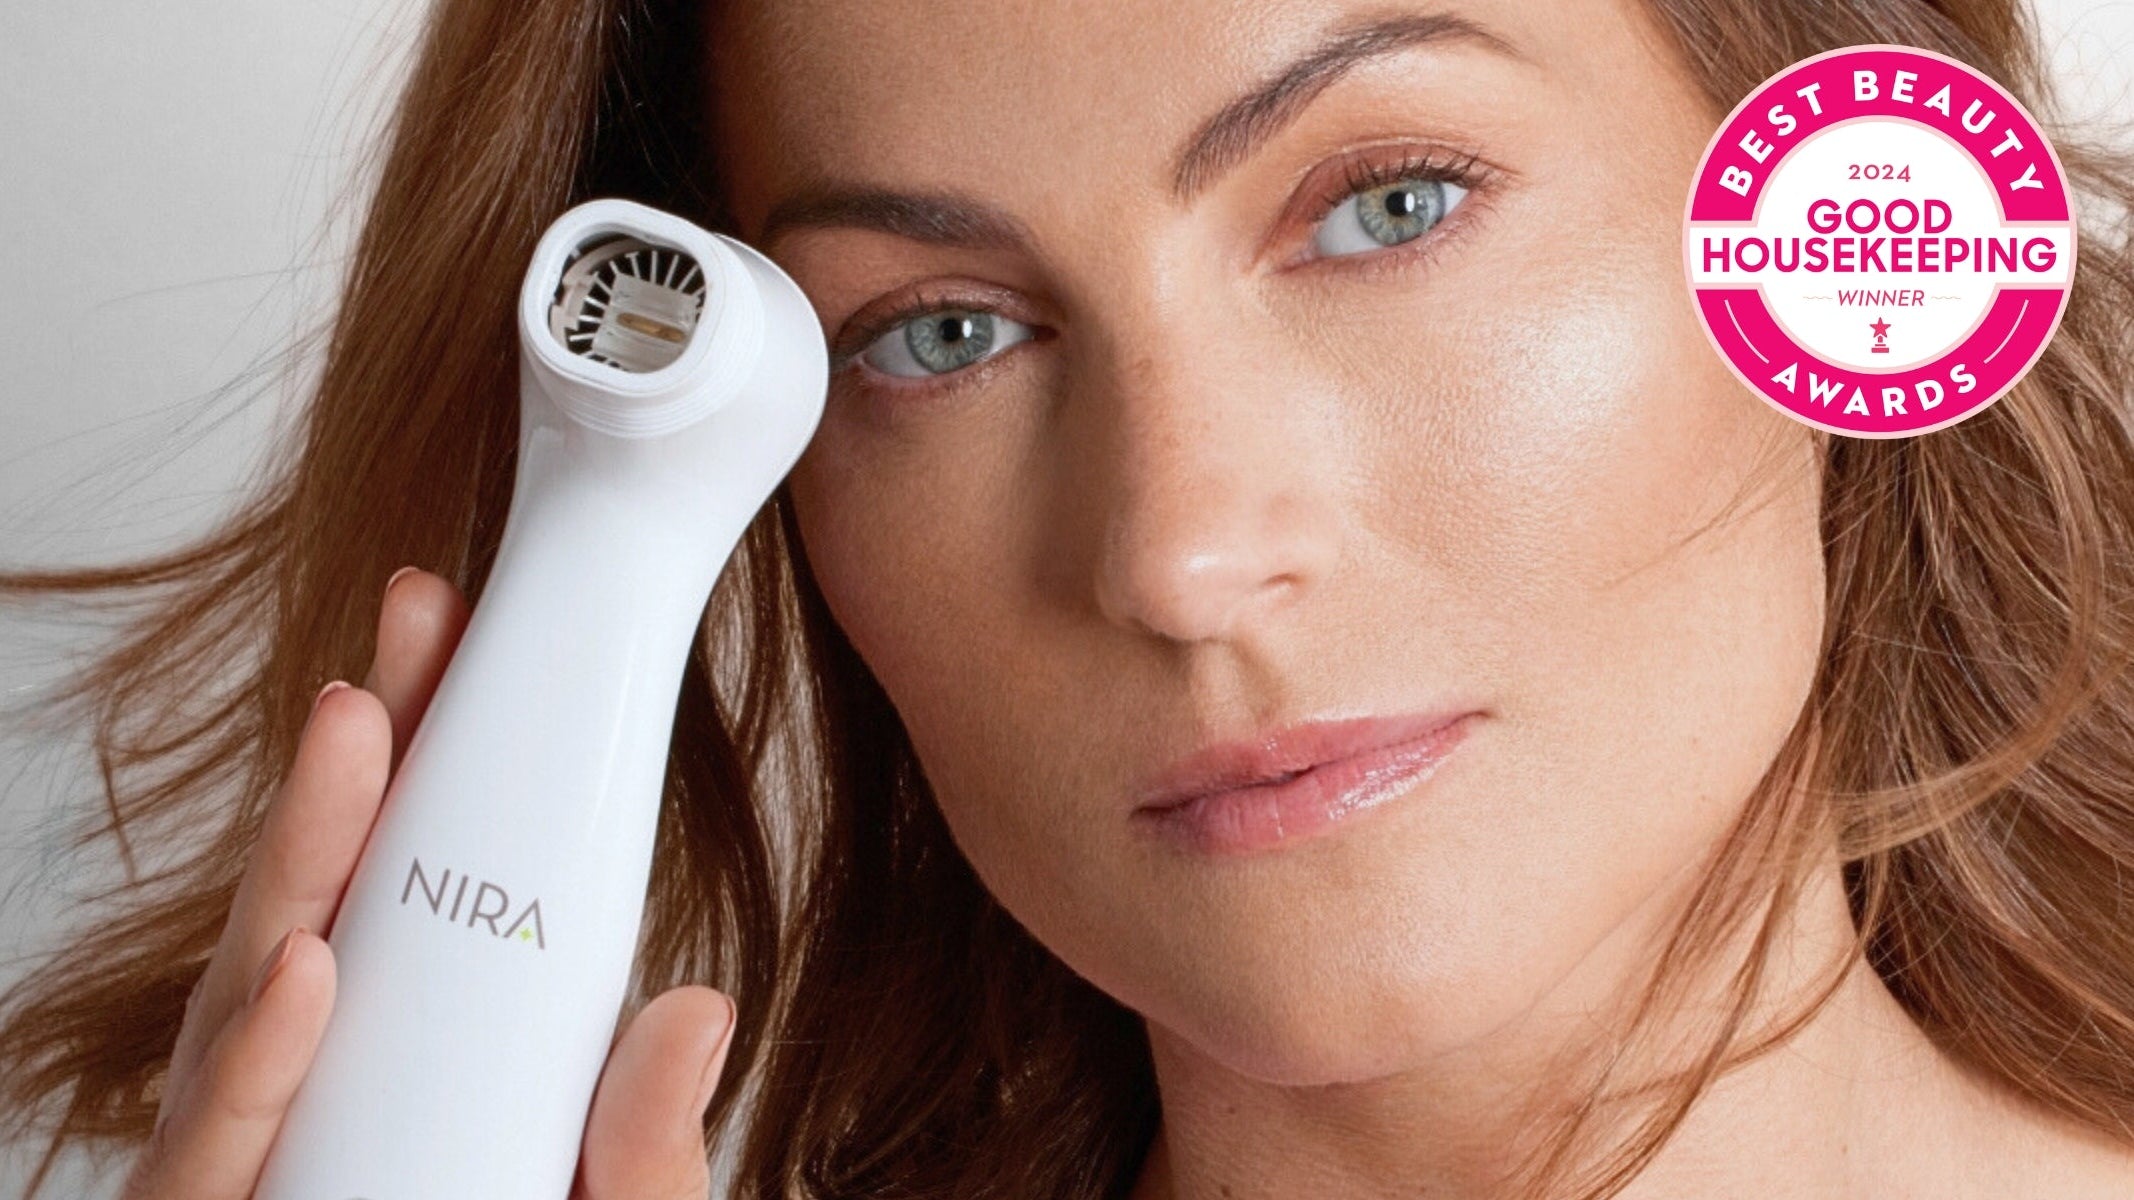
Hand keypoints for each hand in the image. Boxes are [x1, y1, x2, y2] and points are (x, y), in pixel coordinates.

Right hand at [121, 566, 737, 1199]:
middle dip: (364, 775)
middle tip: (410, 642)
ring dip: (304, 867)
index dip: (430, 780)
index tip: (461, 656)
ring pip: (250, 1012)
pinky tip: (304, 973)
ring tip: (362, 738)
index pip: (417, 916)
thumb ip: (646, 1159)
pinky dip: (254, 1065)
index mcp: (418, 1084)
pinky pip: (216, 1160)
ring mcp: (257, 1179)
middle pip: (325, 924)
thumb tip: (696, 1009)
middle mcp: (322, 1112)